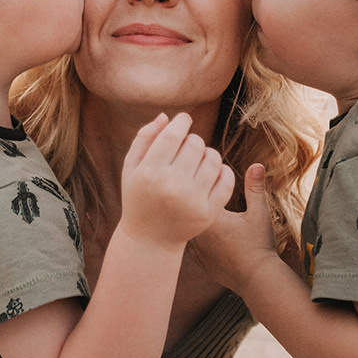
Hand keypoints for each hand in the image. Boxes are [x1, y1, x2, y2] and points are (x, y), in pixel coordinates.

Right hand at [120, 113, 234, 248]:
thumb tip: (166, 116)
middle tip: (185, 148)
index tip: (183, 120)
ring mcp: (193, 201)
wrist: (150, 240)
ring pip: (213, 158)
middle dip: (191, 140)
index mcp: (150, 172)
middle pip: (195, 143)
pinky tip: (210, 173)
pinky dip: (222, 170)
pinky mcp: (208, 212)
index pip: (173, 134)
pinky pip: (226, 178)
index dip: (181, 121)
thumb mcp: (131, 168)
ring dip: (207, 153)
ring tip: (197, 160)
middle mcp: (172, 186)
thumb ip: (144, 138)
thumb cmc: (138, 197)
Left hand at [190, 164, 279, 291]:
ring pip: (181, 228)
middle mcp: (197, 233)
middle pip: (183, 209)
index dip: (195, 185)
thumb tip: (257, 164)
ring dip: (183, 218)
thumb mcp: (259, 214)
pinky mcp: (196, 261)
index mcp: (209, 217)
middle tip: (182, 188)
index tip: (195, 175)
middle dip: (185, 200)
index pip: (194, 193)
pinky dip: (187, 236)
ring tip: (180, 208)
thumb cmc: (259, 245)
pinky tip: (187, 230)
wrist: (256, 279)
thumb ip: (255, 188)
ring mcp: (195, 249)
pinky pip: (185, 244)